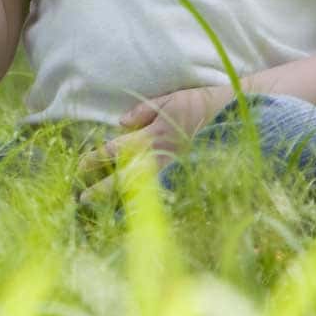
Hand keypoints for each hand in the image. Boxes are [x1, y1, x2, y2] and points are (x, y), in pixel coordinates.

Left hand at [76, 85, 230, 203]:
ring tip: (103, 212)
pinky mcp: (188, 179)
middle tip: (82, 199)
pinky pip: (163, 196)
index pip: (115, 150)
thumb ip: (142, 112)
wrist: (236, 118)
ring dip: (121, 201)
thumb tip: (119, 123)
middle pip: (123, 177)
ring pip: (142, 191)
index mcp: (151, 136)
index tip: (79, 166)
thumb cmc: (200, 105)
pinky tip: (135, 215)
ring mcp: (175, 172)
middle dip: (101, 189)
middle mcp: (160, 157)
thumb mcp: (168, 100)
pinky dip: (148, 206)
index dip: (95, 159)